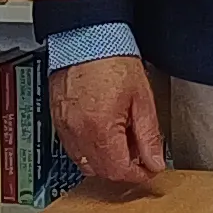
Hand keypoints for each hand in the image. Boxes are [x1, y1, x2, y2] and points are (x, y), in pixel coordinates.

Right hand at [51, 53, 168, 188]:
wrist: (87, 38)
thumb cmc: (113, 60)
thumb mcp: (142, 100)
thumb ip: (149, 136)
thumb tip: (154, 161)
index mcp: (100, 129)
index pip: (118, 171)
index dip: (138, 175)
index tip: (149, 169)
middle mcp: (78, 133)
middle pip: (101, 172)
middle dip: (122, 169)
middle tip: (139, 156)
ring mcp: (64, 127)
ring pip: (85, 164)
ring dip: (105, 162)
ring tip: (122, 142)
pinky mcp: (58, 120)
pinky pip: (73, 149)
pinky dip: (89, 150)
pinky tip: (104, 134)